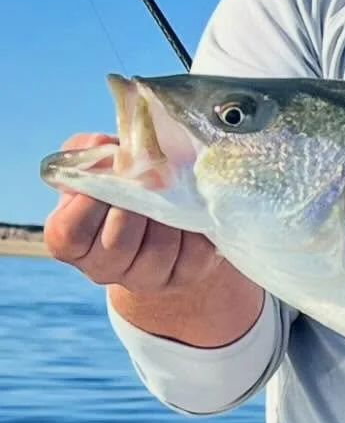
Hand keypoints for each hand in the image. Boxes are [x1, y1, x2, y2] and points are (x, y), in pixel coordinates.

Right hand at [44, 132, 220, 292]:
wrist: (163, 209)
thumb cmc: (122, 185)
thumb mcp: (99, 165)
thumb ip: (89, 151)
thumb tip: (101, 145)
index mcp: (71, 242)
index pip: (69, 232)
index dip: (89, 202)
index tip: (109, 176)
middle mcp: (102, 267)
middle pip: (117, 245)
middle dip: (135, 206)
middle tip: (147, 181)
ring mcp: (144, 277)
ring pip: (158, 250)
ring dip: (168, 214)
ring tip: (171, 191)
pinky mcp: (183, 276)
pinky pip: (193, 253)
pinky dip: (196, 225)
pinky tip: (192, 208)